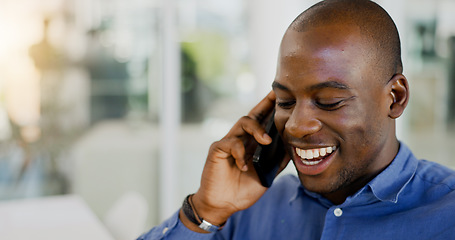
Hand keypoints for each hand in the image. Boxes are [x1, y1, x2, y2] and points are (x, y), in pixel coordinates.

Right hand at [180, 91, 288, 231]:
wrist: (223, 204)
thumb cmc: (243, 189)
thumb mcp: (266, 175)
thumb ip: (277, 162)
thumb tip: (293, 149)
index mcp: (252, 143)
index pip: (262, 122)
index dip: (271, 109)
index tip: (284, 97)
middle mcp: (240, 139)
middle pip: (253, 115)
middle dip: (265, 104)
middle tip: (276, 95)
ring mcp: (228, 143)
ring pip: (242, 123)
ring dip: (256, 129)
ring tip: (266, 141)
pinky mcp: (217, 150)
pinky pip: (230, 143)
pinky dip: (239, 153)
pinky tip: (244, 166)